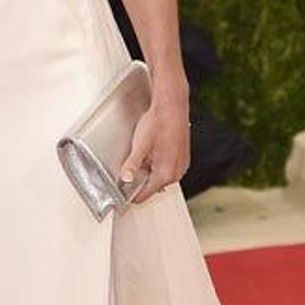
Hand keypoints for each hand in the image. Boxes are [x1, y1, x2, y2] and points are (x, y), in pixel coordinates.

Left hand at [121, 79, 189, 202]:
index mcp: (166, 173)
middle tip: (129, 168)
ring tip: (142, 154)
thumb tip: (124, 179)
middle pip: (152, 187)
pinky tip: (152, 152)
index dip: (131, 197)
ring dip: (149, 172)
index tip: (122, 197)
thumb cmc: (158, 123)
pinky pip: (167, 169)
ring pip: (160, 177)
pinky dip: (158, 165)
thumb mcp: (140, 146)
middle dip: (140, 181)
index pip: (145, 194)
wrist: (172, 106)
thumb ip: (132, 165)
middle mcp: (176, 173)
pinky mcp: (183, 158)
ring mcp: (181, 166)